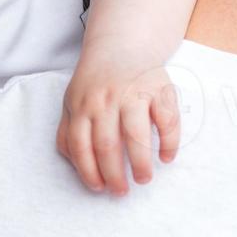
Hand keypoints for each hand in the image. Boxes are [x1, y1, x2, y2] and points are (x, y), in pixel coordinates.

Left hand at [55, 64, 180, 195]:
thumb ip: (67, 130)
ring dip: (140, 163)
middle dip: (115, 175)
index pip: (81, 147)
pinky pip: (166, 120)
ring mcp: (133, 92)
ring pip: (136, 135)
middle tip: (122, 191)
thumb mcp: (73, 100)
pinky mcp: (159, 88)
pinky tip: (166, 156)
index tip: (100, 188)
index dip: (89, 173)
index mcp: (82, 105)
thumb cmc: (96, 82)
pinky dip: (169, 142)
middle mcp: (106, 99)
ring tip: (143, 179)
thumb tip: (73, 163)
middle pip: (107, 146)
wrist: (122, 45)